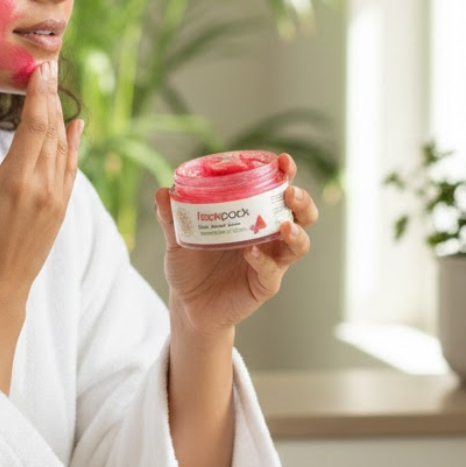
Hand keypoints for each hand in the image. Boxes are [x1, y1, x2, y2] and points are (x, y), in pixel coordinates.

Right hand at [0, 61, 82, 388]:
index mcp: (15, 184)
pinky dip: (75, 143)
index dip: (39, 94)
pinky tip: (77, 124)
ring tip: (54, 85)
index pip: (35, 126)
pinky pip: (72, 168)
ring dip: (60, 114)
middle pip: (53, 130)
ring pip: (64, 147)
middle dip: (50, 96)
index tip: (39, 67)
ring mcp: (56, 200)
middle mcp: (43, 189)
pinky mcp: (61, 210)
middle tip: (47, 64)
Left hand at [154, 153, 317, 340]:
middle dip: (302, 201)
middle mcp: (268, 237)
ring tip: (282, 226)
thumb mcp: (178, 238)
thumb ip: (171, 216)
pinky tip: (250, 253)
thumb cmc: (189, 266)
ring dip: (295, 232)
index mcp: (253, 217)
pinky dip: (263, 261)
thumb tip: (164, 191)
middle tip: (289, 193)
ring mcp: (270, 262)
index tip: (283, 161)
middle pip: (301, 216)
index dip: (285, 174)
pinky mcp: (264, 285)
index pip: (276, 191)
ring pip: (299, 245)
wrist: (187, 305)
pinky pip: (271, 272)